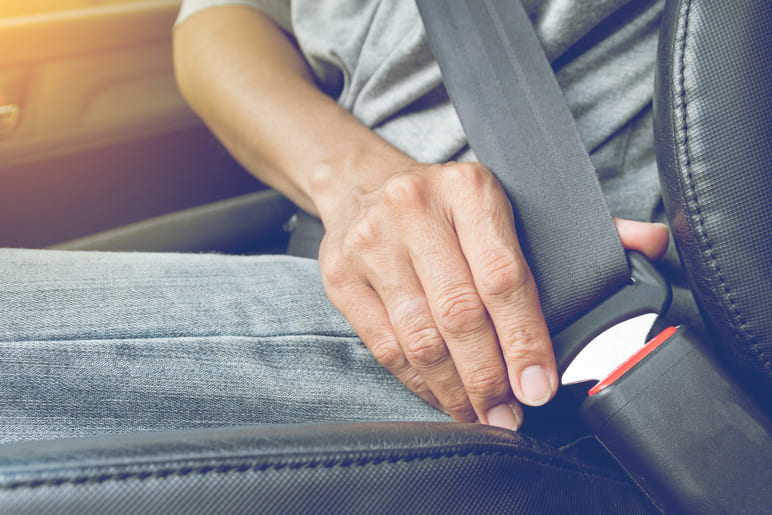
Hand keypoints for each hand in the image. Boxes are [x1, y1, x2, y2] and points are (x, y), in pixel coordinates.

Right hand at [318, 160, 667, 429]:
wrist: (364, 186)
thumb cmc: (446, 204)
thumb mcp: (507, 200)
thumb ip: (578, 230)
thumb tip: (653, 243)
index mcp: (469, 189)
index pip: (504, 275)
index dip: (525, 339)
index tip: (540, 384)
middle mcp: (414, 210)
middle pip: (459, 313)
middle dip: (490, 376)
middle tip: (510, 413)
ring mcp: (371, 243)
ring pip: (419, 336)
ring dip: (454, 388)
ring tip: (480, 414)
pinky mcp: (341, 275)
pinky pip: (383, 343)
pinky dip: (417, 380)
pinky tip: (442, 394)